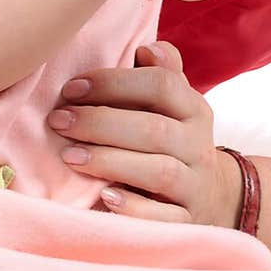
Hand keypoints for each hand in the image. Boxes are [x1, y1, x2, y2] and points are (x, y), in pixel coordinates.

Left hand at [49, 41, 239, 224]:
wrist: (212, 198)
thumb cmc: (173, 140)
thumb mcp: (173, 105)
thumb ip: (160, 73)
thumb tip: (145, 48)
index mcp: (194, 109)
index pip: (161, 84)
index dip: (114, 82)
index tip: (71, 88)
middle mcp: (198, 145)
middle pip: (154, 129)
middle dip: (100, 123)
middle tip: (59, 121)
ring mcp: (195, 186)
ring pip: (158, 171)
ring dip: (110, 161)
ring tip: (70, 157)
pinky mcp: (187, 223)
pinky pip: (163, 218)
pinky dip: (134, 208)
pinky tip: (104, 197)